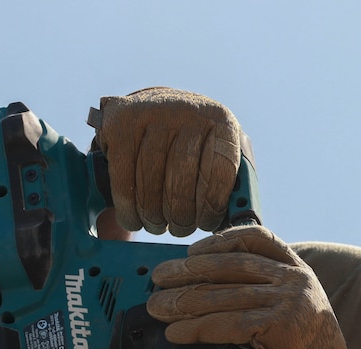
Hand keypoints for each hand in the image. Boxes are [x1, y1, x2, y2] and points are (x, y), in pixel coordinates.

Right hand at [91, 87, 239, 235]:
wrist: (151, 107)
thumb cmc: (193, 145)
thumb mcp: (217, 151)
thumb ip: (232, 180)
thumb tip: (240, 220)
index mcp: (220, 121)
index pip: (222, 170)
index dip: (213, 205)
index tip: (206, 223)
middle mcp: (188, 111)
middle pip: (183, 178)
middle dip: (181, 214)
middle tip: (180, 229)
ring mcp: (152, 113)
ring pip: (152, 181)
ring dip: (153, 215)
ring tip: (158, 226)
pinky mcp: (120, 123)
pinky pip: (123, 178)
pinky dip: (128, 207)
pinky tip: (135, 219)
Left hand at [147, 226, 360, 348]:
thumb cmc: (304, 346)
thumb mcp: (296, 303)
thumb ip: (268, 285)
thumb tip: (209, 279)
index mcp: (297, 268)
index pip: (255, 239)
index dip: (219, 241)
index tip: (191, 252)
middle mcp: (294, 280)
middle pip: (230, 266)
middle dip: (189, 272)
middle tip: (158, 279)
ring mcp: (289, 302)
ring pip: (224, 297)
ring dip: (183, 303)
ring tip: (157, 308)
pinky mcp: (280, 328)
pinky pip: (228, 325)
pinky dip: (197, 329)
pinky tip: (176, 334)